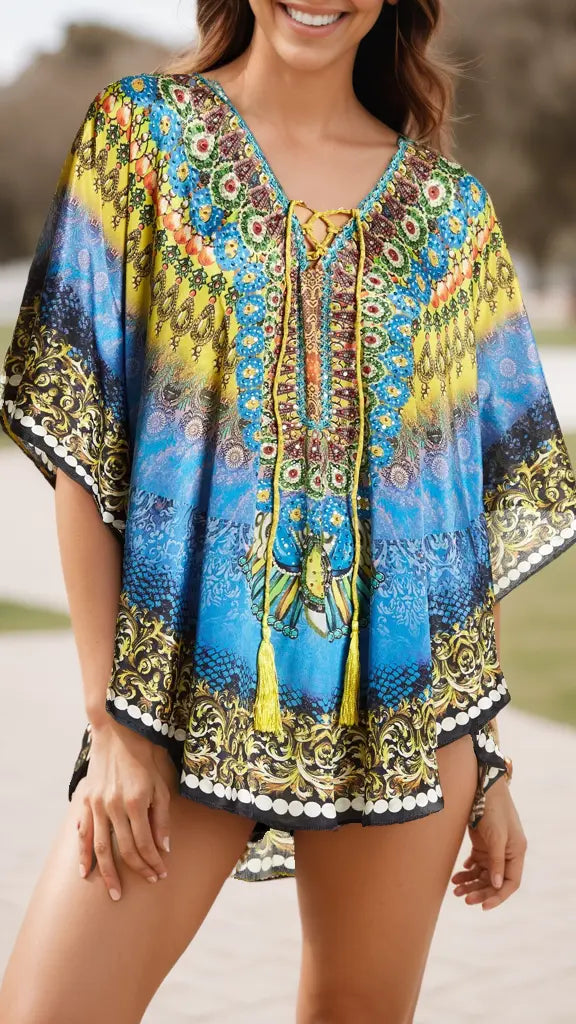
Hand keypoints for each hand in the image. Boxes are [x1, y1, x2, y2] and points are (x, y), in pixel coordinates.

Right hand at [76, 717, 174, 900]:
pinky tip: (86, 872)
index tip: (161, 873)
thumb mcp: (161, 785)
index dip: (153, 862)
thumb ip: (161, 819)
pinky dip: (84, 854)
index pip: (145, 843)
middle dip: (137, 870)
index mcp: (135, 802)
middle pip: (125, 849)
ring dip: (108, 873)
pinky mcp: (87, 802)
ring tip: (114, 893)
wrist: (118, 733)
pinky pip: (84, 833)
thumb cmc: (145, 758)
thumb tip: (164, 848)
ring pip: (102, 847)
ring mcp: (97, 805)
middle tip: (146, 883)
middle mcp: (114, 806)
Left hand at [451, 776, 526, 910]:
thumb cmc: (493, 808)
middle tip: (463, 898)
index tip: (483, 906)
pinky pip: (476, 864)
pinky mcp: (483, 844)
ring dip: (471, 882)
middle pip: (494, 881)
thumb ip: (496, 860)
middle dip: (480, 891)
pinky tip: (457, 875)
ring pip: (483, 874)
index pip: (510, 882)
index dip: (498, 896)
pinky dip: (467, 871)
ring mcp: (494, 849)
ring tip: (455, 889)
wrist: (482, 785)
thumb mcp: (496, 835)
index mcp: (517, 852)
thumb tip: (496, 885)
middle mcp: (507, 853)